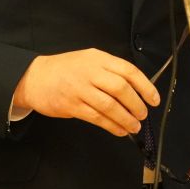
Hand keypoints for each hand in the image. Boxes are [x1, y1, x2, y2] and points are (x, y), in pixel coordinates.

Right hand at [11, 48, 160, 136]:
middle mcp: (90, 72)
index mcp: (98, 58)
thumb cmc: (65, 69)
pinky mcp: (72, 105)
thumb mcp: (88, 60)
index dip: (145, 86)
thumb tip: (136, 90)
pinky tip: (119, 130)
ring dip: (126, 119)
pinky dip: (111, 126)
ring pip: (110, 106)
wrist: (35, 77)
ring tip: (134, 127)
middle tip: (143, 115)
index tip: (154, 99)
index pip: (128, 70)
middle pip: (120, 89)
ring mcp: (80, 89)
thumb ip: (109, 71)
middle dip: (136, 105)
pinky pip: (97, 118)